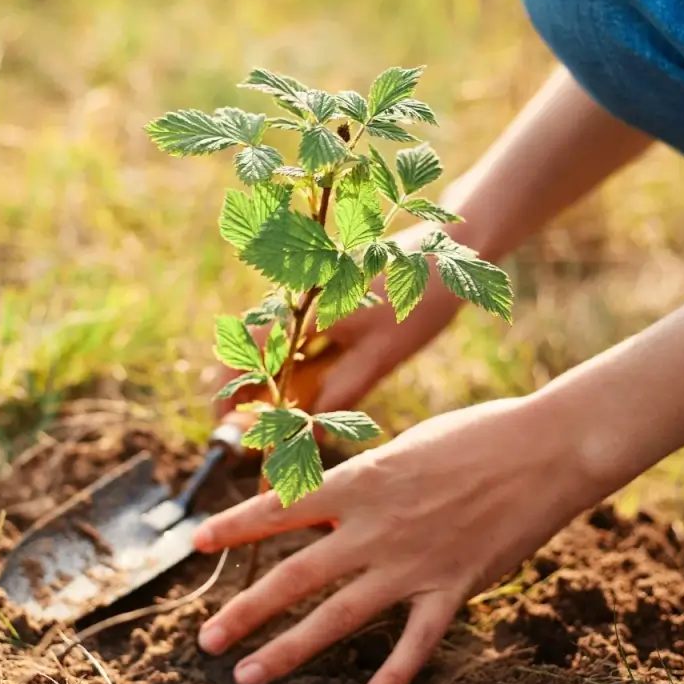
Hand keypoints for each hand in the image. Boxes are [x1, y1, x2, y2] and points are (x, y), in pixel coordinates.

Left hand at [190, 395, 602, 683]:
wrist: (545, 448)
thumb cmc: (476, 435)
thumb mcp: (404, 448)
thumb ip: (364, 483)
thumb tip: (328, 501)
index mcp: (361, 481)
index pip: (280, 508)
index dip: (234, 526)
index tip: (197, 542)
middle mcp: (375, 527)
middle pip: (295, 575)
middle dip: (246, 610)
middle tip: (205, 638)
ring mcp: (412, 563)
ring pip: (338, 616)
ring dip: (289, 649)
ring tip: (248, 674)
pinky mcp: (453, 589)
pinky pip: (413, 645)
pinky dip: (388, 681)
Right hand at [212, 219, 474, 418]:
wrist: (453, 249)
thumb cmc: (420, 300)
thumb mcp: (382, 356)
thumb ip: (339, 394)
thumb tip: (307, 434)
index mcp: (303, 306)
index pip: (244, 350)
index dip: (231, 391)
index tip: (231, 426)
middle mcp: (297, 295)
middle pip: (253, 350)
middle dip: (250, 393)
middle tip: (261, 434)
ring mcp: (310, 292)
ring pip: (274, 344)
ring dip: (272, 381)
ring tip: (286, 421)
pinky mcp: (326, 293)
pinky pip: (296, 334)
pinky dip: (294, 364)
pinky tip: (313, 390)